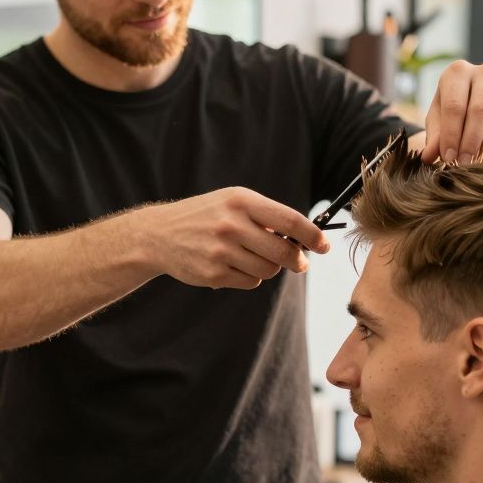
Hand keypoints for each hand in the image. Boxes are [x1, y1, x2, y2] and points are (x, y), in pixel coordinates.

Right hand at [135, 187, 329, 289]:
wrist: (159, 235)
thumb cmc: (205, 216)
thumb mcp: (232, 202)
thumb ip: (266, 217)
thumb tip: (305, 238)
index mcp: (240, 201)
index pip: (288, 220)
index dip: (312, 235)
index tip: (324, 245)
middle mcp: (231, 224)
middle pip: (283, 251)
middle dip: (297, 260)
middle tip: (299, 262)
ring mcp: (221, 251)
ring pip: (269, 270)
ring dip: (270, 268)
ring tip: (252, 258)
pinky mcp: (213, 274)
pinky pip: (250, 282)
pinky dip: (250, 277)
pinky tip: (233, 266)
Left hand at [421, 60, 482, 163]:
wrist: (478, 110)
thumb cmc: (452, 115)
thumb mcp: (438, 123)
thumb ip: (434, 139)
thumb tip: (428, 157)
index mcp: (457, 72)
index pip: (455, 106)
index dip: (451, 135)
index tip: (449, 158)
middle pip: (480, 111)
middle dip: (471, 142)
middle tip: (464, 164)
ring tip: (477, 162)